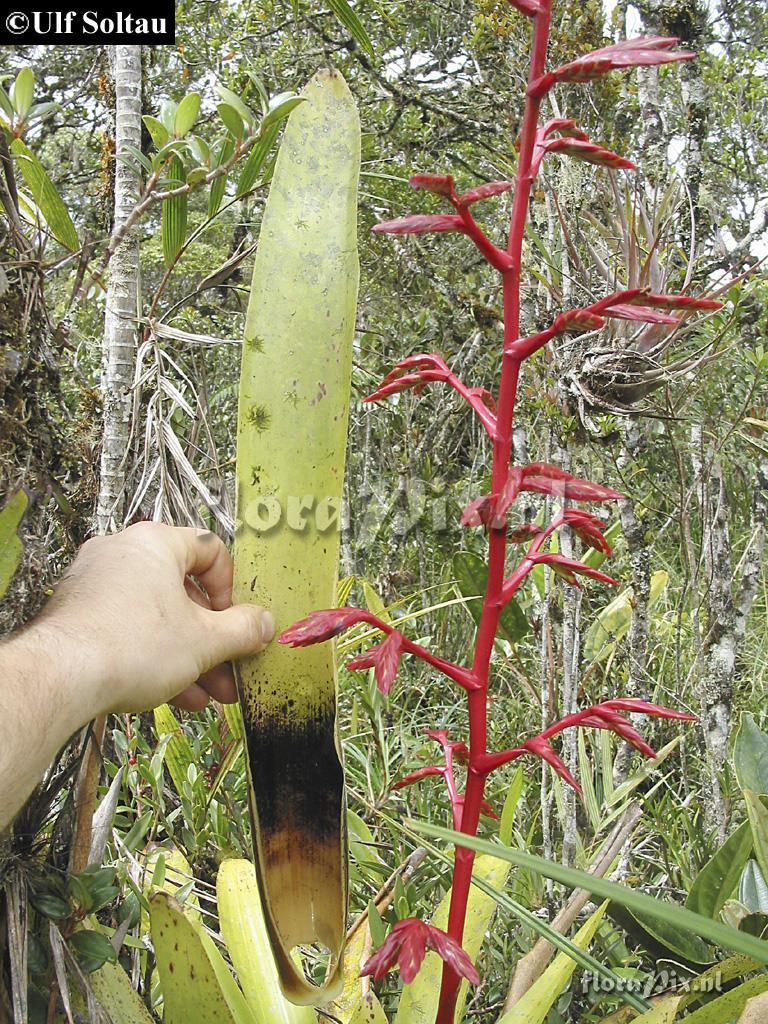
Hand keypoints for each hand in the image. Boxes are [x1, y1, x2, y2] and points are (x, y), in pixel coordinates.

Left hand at [34, 522, 273, 714]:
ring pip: (157, 616)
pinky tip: (175, 695)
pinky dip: (154, 656)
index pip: (210, 549)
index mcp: (156, 544)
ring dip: (187, 655)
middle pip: (183, 591)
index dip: (230, 589)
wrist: (60, 679)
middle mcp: (123, 553)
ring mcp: (96, 583)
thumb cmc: (129, 647)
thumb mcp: (205, 641)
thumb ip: (242, 630)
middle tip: (228, 666)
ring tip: (207, 692)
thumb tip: (264, 623)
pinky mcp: (78, 614)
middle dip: (211, 637)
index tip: (233, 620)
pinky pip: (128, 628)